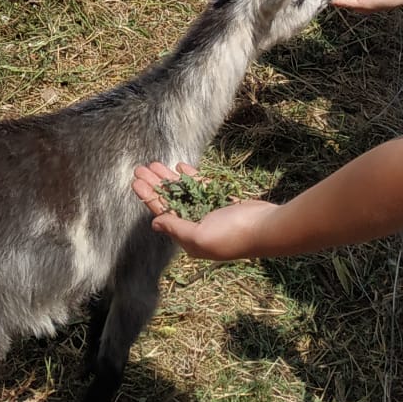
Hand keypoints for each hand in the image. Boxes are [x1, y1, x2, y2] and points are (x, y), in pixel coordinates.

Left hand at [130, 162, 275, 260]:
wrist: (267, 227)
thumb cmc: (233, 234)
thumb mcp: (199, 235)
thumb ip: (176, 227)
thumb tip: (154, 223)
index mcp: (189, 238)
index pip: (162, 214)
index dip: (148, 197)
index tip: (135, 182)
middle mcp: (197, 226)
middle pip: (169, 201)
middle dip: (154, 185)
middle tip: (139, 167)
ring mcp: (210, 213)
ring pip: (183, 192)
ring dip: (169, 178)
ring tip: (155, 163)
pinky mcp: (222, 202)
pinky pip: (201, 188)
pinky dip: (190, 178)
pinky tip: (180, 167)